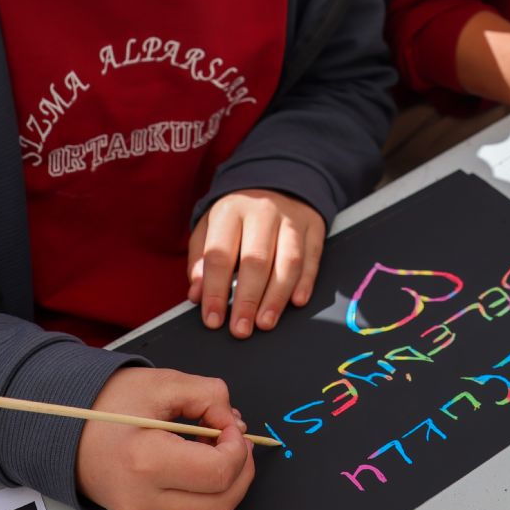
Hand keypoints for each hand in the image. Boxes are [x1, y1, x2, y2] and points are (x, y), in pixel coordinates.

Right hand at [75, 367, 254, 509]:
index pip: (218, 473)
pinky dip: (205, 488)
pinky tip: (198, 459)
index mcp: (146, 461)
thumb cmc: (104, 403)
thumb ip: (209, 396)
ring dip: (227, 483)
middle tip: (238, 441)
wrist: (63, 426)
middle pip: (220, 504)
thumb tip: (234, 422)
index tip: (231, 425)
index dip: (237, 447)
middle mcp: (143, 498)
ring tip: (219, 448)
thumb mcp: (163, 383)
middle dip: (241, 471)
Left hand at [189, 189, 325, 337]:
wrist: (275, 180)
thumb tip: (196, 294)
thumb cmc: (238, 213)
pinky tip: (296, 302)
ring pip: (288, 261)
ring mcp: (291, 219)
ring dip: (276, 297)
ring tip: (265, 322)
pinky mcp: (313, 227)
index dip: (215, 290)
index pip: (220, 255)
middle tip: (241, 329)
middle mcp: (262, 212)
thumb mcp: (210, 226)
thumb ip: (199, 259)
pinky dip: (305, 282)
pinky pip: (311, 257)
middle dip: (247, 300)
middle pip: (256, 260)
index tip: (213, 318)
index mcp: (230, 211)